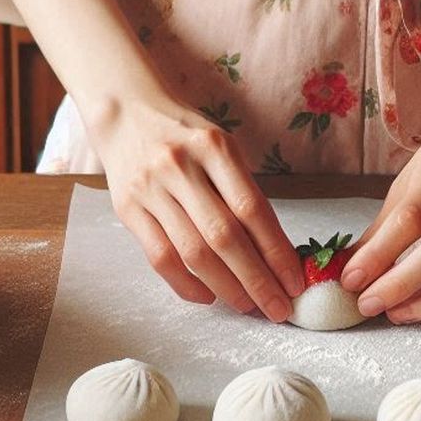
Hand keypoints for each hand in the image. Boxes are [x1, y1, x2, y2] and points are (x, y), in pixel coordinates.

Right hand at [95, 99, 302, 320]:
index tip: (294, 281)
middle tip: (278, 308)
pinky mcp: (127, 209)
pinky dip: (186, 284)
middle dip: (257, 280)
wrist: (126, 112)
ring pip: (193, 253)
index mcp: (214, 147)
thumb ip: (243, 190)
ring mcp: (150, 189)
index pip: (252, 209)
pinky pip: (160, 257)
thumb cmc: (186, 135)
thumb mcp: (221, 146)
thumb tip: (276, 251)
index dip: (276, 251)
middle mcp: (180, 167)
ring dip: (226, 287)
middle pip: (224, 237)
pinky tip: (208, 296)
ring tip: (248, 306)